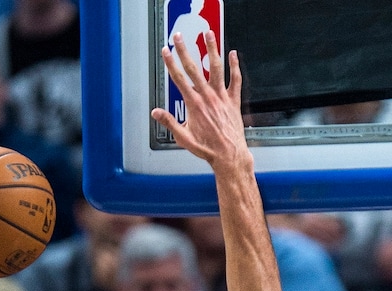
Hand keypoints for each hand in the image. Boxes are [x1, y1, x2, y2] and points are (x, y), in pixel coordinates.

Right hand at [151, 32, 247, 174]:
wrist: (228, 155)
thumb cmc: (208, 149)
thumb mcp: (184, 138)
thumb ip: (169, 122)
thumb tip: (156, 113)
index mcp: (194, 105)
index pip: (179, 79)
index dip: (171, 64)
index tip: (166, 52)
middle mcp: (207, 97)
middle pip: (193, 68)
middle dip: (184, 50)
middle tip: (179, 37)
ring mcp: (221, 97)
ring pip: (216, 68)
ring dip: (211, 49)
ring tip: (208, 34)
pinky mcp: (233, 101)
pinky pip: (235, 80)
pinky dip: (234, 66)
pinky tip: (233, 55)